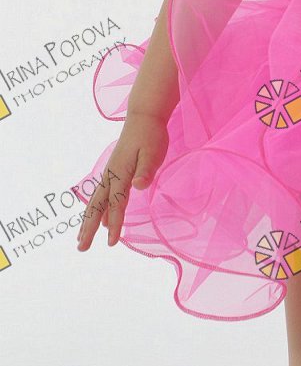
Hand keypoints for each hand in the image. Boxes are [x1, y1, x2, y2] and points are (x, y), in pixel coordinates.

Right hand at [76, 112, 168, 249]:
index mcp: (121, 172)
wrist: (143, 116)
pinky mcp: (113, 171)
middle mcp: (111, 174)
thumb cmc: (151, 135)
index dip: (114, 224)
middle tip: (81, 249)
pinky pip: (101, 196)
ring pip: (95, 202)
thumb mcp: (154, 151)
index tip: (111, 244)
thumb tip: (139, 186)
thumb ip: (146, 169)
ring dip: (88, 221)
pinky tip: (100, 221)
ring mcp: (110, 173)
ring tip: (81, 240)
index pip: (116, 203)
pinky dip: (96, 210)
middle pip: (97, 206)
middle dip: (89, 228)